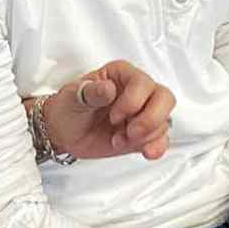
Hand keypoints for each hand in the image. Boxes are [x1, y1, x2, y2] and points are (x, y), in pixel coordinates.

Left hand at [38, 60, 173, 160]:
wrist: (63, 132)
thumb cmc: (68, 107)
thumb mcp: (72, 98)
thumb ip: (91, 92)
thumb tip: (108, 88)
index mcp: (120, 74)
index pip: (143, 82)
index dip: (132, 102)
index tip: (113, 116)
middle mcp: (137, 91)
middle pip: (164, 98)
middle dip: (149, 119)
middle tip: (129, 131)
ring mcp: (142, 113)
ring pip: (164, 120)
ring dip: (145, 136)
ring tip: (119, 140)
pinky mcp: (143, 134)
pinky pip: (161, 139)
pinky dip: (157, 147)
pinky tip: (146, 152)